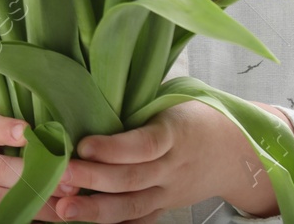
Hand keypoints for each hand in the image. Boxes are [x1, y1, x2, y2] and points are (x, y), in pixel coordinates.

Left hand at [50, 100, 293, 221]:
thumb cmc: (194, 115)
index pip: (144, 144)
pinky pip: (139, 220)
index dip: (114, 148)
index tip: (83, 144)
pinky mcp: (164, 207)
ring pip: (132, 206)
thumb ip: (137, 101)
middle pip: (132, 178)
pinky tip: (85, 223)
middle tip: (59, 176)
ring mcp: (169, 192)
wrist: (234, 150)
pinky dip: (114, 223)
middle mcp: (172, 167)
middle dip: (93, 178)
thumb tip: (87, 84)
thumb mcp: (173, 100)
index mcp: (175, 133)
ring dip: (96, 210)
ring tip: (63, 208)